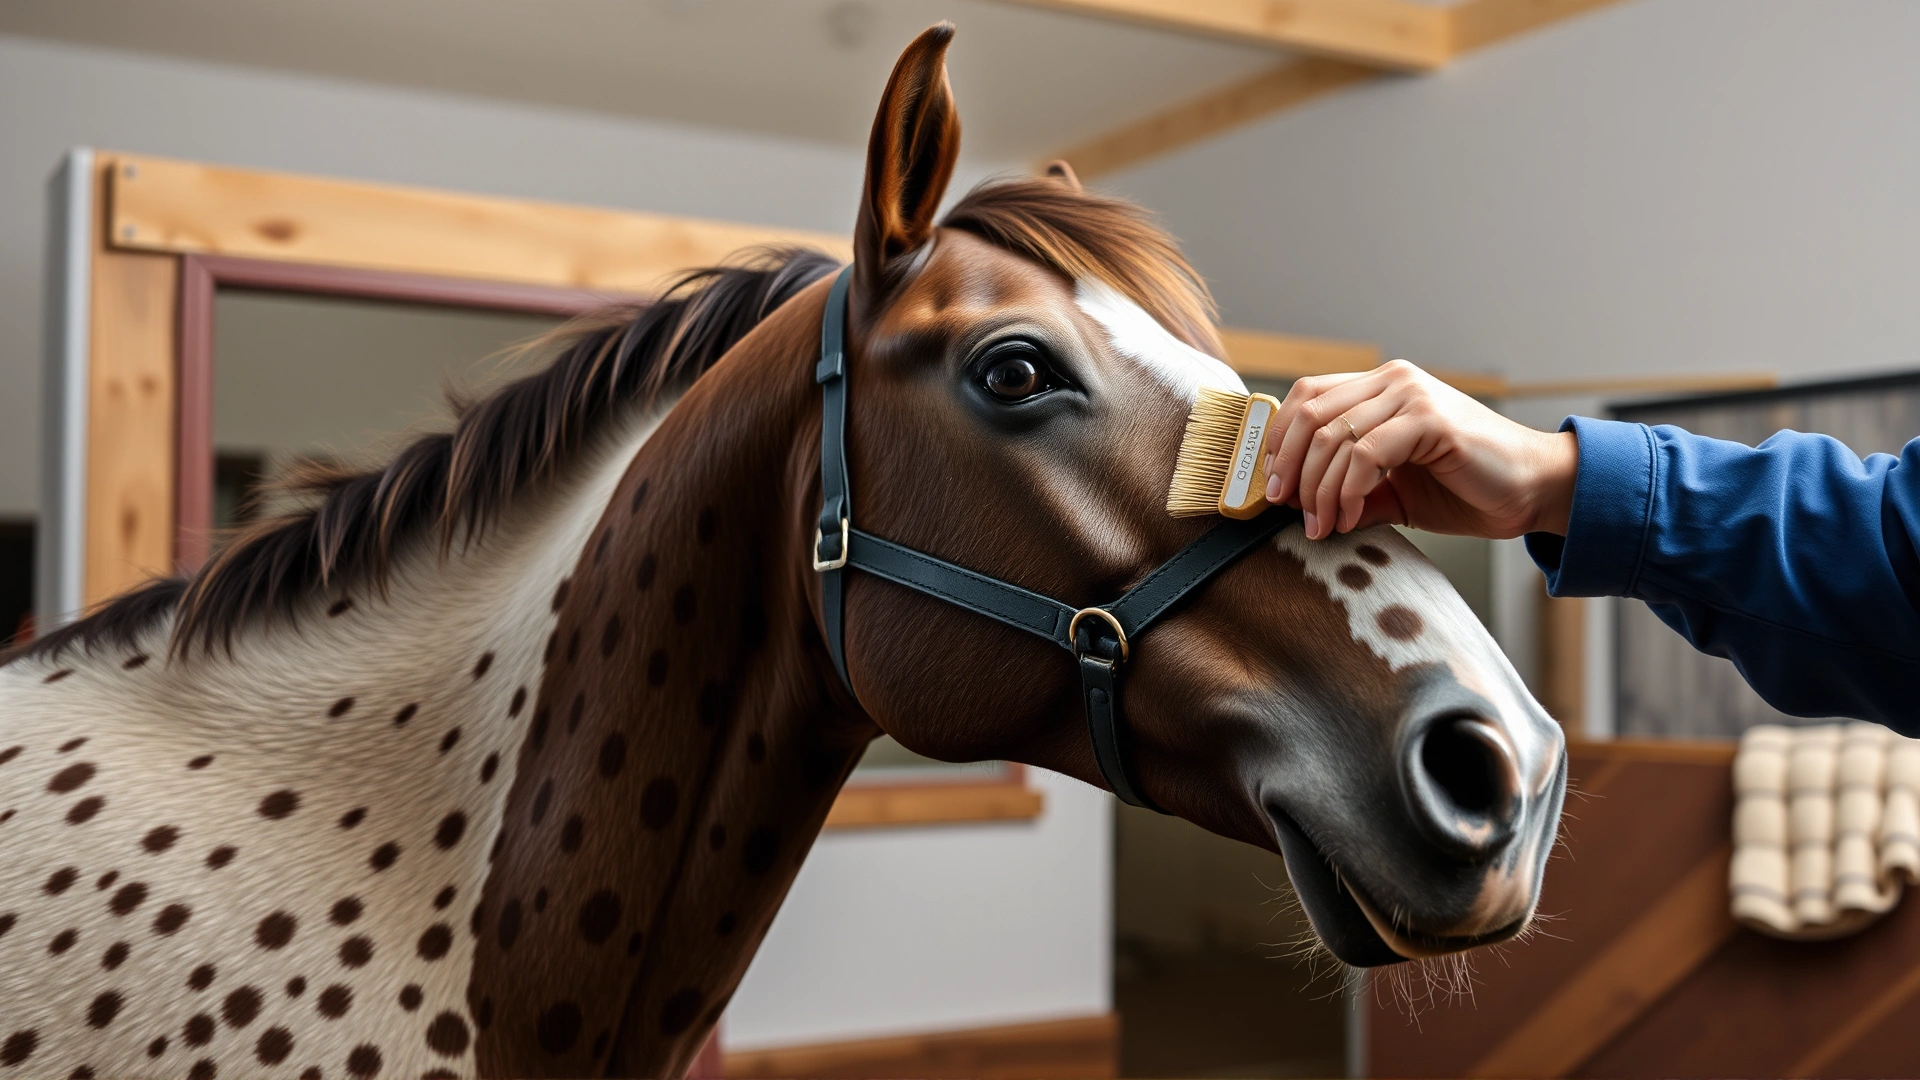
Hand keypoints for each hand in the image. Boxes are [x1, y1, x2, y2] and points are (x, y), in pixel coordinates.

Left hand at [1262, 360, 1576, 540]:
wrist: (1531, 491)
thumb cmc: (1465, 489)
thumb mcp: (1391, 492)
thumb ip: (1349, 491)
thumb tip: (1298, 506)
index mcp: (1380, 388)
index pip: (1307, 397)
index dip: (1279, 441)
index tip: (1272, 486)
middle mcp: (1393, 381)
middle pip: (1311, 415)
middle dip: (1289, 469)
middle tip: (1286, 510)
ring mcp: (1412, 395)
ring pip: (1333, 436)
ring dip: (1317, 489)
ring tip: (1320, 526)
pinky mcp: (1430, 419)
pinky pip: (1366, 453)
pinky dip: (1347, 491)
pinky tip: (1346, 518)